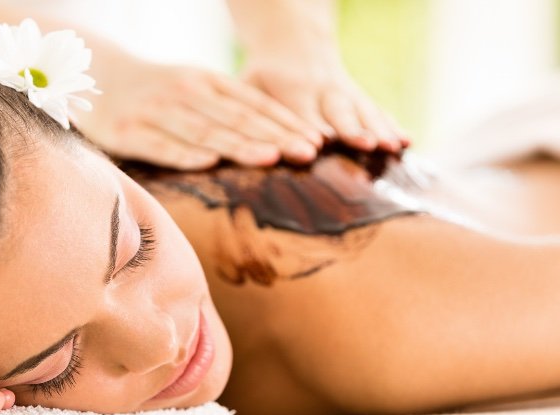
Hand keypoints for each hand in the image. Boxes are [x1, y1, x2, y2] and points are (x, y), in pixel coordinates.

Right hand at [73, 59, 325, 169]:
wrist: (94, 74)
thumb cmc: (153, 92)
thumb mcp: (193, 90)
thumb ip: (226, 110)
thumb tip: (274, 141)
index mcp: (207, 83)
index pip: (253, 105)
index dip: (286, 123)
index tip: (317, 143)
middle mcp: (186, 93)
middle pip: (238, 118)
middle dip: (276, 135)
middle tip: (309, 153)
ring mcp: (157, 111)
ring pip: (205, 130)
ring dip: (240, 144)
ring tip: (272, 158)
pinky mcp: (128, 131)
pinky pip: (160, 144)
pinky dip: (185, 153)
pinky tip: (209, 163)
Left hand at [242, 60, 409, 154]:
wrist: (292, 43)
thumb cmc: (261, 77)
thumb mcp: (247, 87)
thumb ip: (246, 117)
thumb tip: (227, 151)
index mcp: (290, 90)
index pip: (299, 114)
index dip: (308, 130)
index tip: (317, 147)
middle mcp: (321, 90)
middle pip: (338, 111)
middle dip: (351, 128)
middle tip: (364, 144)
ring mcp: (344, 92)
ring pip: (364, 110)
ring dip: (379, 128)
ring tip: (395, 146)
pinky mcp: (359, 96)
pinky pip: (378, 110)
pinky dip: (393, 124)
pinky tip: (409, 141)